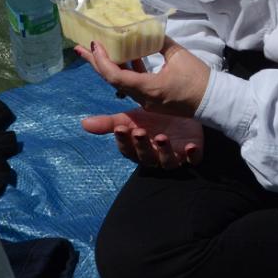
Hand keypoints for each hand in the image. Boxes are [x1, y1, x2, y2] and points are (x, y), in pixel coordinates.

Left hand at [75, 37, 210, 114]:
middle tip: (80, 48)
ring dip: (108, 66)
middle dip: (95, 63)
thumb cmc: (199, 79)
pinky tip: (124, 57)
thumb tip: (148, 30)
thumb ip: (160, 42)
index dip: (102, 60)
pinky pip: (132, 84)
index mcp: (148, 87)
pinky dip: (125, 70)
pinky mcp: (152, 100)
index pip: (115, 75)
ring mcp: (147, 101)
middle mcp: (143, 97)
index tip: (95, 44)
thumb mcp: (179, 55)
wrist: (214, 101)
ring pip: (120, 82)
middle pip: (112, 80)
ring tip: (96, 50)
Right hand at [81, 108, 203, 168]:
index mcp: (139, 148)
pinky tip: (189, 146)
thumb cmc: (153, 119)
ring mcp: (174, 156)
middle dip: (142, 145)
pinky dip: (191, 155)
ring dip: (164, 151)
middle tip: (140, 131)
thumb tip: (84, 123)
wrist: (181, 115)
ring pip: (167, 161)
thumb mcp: (131, 119)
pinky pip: (192, 161)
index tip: (121, 128)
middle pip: (146, 157)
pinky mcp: (192, 155)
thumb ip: (109, 123)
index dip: (124, 140)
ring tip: (161, 137)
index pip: (127, 149)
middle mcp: (155, 156)